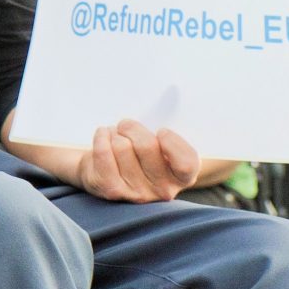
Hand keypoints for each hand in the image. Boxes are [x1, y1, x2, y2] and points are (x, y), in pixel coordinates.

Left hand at [78, 120, 199, 202]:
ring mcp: (137, 194)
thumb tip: (170, 94)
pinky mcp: (111, 191)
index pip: (187, 164)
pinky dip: (101, 137)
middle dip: (133, 127)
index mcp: (182, 178)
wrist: (108, 172)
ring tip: (115, 136)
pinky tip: (103, 135)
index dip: (171, 142)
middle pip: (146, 145)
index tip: (161, 131)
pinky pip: (104, 154)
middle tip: (127, 125)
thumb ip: (168, 128)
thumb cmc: (141, 152)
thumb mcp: (163, 143)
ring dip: (115, 133)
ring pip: (122, 146)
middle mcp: (163, 191)